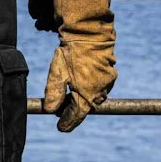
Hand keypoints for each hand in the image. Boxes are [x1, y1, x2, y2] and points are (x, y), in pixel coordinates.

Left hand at [42, 0, 115, 131]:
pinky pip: (100, 89)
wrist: (90, 33)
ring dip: (82, 100)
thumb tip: (49, 110)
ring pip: (93, 99)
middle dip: (73, 111)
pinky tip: (80, 83)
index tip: (61, 128)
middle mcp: (99, 92)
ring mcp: (107, 84)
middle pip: (85, 108)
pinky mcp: (111, 75)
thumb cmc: (71, 52)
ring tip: (69, 96)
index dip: (68, 123)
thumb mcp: (56, 72)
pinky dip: (90, 90)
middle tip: (60, 112)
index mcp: (86, 94)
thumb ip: (53, 93)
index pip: (76, 116)